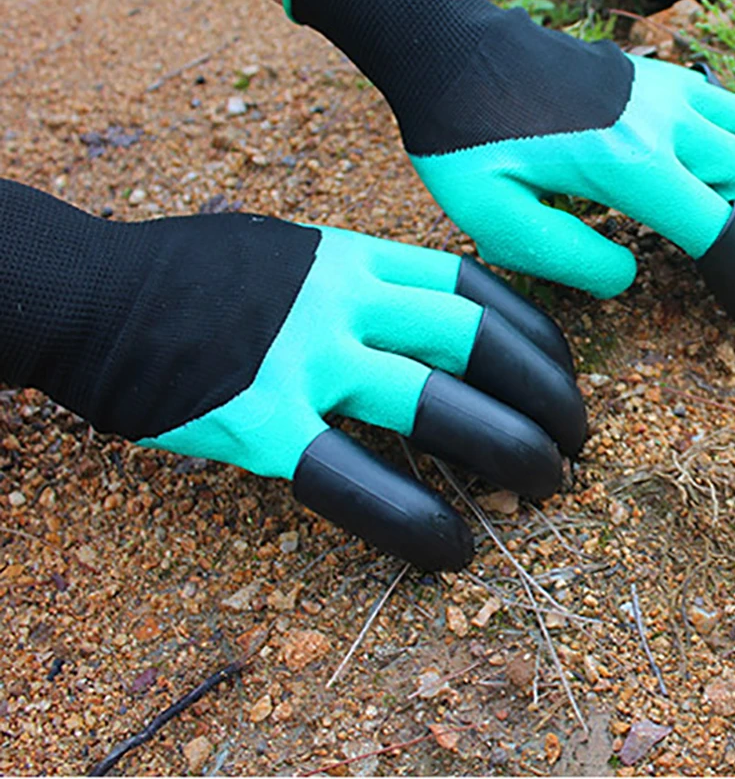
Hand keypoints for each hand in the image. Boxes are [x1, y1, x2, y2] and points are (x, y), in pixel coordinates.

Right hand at [0, 181, 583, 570]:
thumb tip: (416, 315)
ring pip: (434, 406)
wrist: (94, 292)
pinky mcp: (260, 424)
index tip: (564, 377)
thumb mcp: (292, 250)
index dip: (536, 336)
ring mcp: (303, 358)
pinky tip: (451, 550)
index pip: (475, 288)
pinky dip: (413, 520)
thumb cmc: (194, 274)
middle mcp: (342, 299)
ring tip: (543, 490)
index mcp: (354, 256)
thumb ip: (358, 278)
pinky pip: (355, 480)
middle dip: (545, 396)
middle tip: (575, 443)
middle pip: (476, 343)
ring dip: (506, 451)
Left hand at [287, 0, 734, 354]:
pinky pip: (721, 105)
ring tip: (720, 225)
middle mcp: (662, 118)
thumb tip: (630, 275)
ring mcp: (661, 88)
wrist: (451, 52)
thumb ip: (568, 258)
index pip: (722, 231)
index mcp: (628, 162)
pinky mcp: (649, 74)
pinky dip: (728, 142)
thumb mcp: (494, 219)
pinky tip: (694, 171)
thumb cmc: (461, 138)